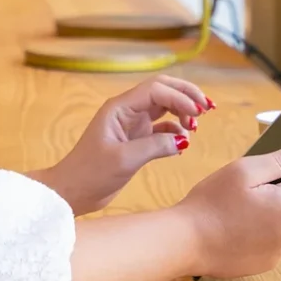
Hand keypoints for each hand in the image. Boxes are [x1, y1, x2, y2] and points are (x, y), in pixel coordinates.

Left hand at [30, 75, 213, 215]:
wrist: (73, 191)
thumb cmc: (90, 173)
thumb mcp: (124, 159)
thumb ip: (155, 146)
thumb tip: (184, 140)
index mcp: (120, 107)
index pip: (156, 90)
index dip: (180, 97)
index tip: (197, 113)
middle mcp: (127, 110)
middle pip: (163, 90)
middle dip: (186, 95)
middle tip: (207, 108)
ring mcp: (132, 124)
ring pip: (165, 107)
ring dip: (183, 112)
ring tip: (194, 128)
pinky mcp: (136, 140)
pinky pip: (162, 128)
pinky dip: (176, 132)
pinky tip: (182, 143)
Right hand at [175, 143, 280, 277]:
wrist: (186, 242)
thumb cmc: (210, 203)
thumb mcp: (243, 170)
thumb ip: (279, 160)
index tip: (280, 159)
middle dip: (279, 188)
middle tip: (245, 186)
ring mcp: (280, 250)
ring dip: (270, 210)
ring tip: (237, 209)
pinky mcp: (267, 262)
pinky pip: (272, 239)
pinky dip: (261, 231)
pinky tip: (236, 228)